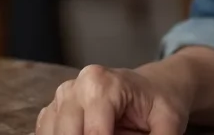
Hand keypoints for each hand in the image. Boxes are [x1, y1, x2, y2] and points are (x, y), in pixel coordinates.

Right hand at [35, 62, 190, 134]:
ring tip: (110, 134)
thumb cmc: (160, 103)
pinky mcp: (55, 110)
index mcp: (102, 83)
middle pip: (67, 134)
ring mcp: (62, 97)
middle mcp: (76, 86)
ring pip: (52, 134)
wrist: (153, 86)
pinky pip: (45, 133)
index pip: (93, 134)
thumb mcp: (168, 123)